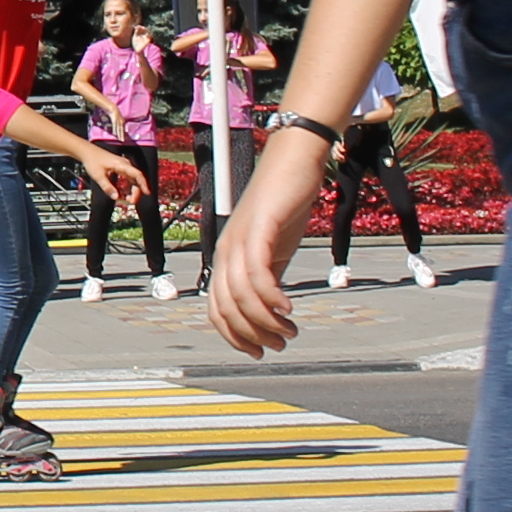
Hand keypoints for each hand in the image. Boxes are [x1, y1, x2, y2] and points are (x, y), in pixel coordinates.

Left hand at [78, 148, 148, 209]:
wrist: (87, 152)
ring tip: (126, 200)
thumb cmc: (92, 161)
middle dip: (136, 192)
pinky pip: (129, 179)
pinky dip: (128, 188)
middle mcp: (126, 165)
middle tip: (130, 202)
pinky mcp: (121, 169)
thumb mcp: (98, 176)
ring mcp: (124, 167)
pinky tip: (123, 195)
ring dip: (132, 191)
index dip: (143, 184)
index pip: (137, 175)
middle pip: (137, 179)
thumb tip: (116, 198)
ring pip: (133, 180)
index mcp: (122, 165)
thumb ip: (107, 187)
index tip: (147, 193)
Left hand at [206, 135, 332, 357]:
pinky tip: (289, 308)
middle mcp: (226, 249)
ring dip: (266, 322)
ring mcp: (239, 238)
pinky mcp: (259, 228)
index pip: (216, 309)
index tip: (260, 351)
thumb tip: (271, 308)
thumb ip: (269, 275)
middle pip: (226, 308)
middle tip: (280, 344)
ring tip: (289, 331)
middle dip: (252, 335)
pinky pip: (258, 273)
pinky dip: (271, 297)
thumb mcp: (275, 248)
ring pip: (241, 296)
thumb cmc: (285, 202)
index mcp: (226, 256)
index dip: (235, 336)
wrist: (295, 160)